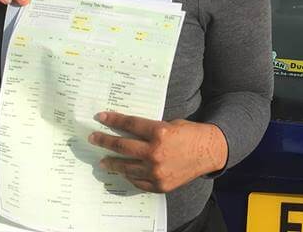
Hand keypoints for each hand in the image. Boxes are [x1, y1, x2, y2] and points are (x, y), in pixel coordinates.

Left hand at [89, 112, 228, 192]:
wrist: (210, 151)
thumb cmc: (190, 133)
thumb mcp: (170, 124)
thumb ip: (150, 130)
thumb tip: (129, 132)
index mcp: (159, 133)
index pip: (130, 125)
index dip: (114, 120)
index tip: (101, 117)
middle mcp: (155, 152)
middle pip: (123, 146)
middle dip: (105, 141)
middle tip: (93, 138)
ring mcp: (157, 171)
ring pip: (127, 167)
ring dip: (112, 162)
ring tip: (103, 160)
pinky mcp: (160, 184)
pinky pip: (138, 181)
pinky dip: (129, 176)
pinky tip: (123, 172)